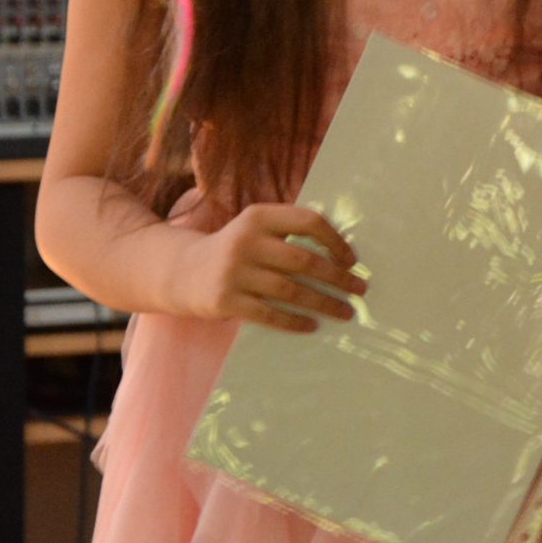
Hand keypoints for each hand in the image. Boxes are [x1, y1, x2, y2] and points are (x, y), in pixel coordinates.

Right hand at [167, 203, 365, 333]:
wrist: (181, 271)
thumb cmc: (236, 250)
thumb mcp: (256, 229)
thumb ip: (289, 233)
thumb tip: (343, 256)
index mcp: (258, 216)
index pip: (308, 222)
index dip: (335, 241)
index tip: (352, 261)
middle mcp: (245, 241)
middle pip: (304, 261)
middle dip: (337, 278)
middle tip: (360, 290)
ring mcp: (233, 272)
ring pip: (291, 291)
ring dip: (323, 303)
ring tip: (345, 312)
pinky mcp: (224, 300)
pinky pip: (269, 314)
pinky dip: (294, 322)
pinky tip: (312, 326)